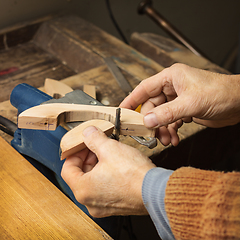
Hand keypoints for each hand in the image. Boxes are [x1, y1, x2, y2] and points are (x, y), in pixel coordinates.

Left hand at [61, 126, 155, 217]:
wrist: (156, 191)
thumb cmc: (134, 175)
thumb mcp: (110, 148)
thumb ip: (94, 138)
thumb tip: (88, 133)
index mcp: (83, 190)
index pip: (67, 168)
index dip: (74, 153)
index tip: (82, 145)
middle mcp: (90, 202)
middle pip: (80, 175)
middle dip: (87, 158)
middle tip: (96, 147)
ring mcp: (103, 206)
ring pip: (92, 182)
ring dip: (97, 166)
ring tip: (109, 154)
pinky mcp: (115, 206)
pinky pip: (104, 189)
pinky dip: (106, 176)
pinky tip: (117, 166)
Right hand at [120, 63, 239, 145]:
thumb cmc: (220, 93)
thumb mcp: (191, 103)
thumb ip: (167, 113)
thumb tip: (148, 120)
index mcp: (171, 77)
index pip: (144, 88)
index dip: (131, 100)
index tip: (122, 110)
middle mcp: (172, 87)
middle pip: (152, 106)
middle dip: (152, 122)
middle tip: (151, 134)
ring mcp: (178, 99)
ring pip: (161, 115)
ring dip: (162, 129)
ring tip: (166, 139)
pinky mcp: (184, 109)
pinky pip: (171, 121)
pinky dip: (171, 130)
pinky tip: (174, 138)